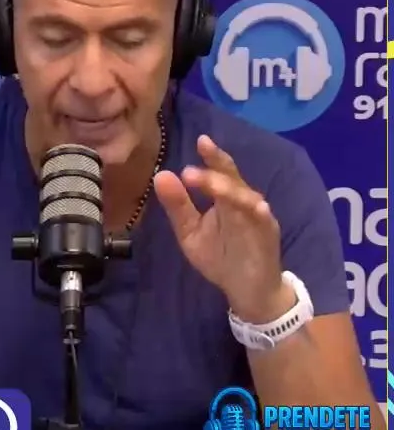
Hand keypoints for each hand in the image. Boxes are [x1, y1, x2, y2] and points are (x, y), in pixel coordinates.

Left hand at [154, 135, 289, 321]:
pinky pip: (264, 224)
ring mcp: (258, 219)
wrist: (247, 290)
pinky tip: (257, 207)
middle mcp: (243, 203)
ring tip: (213, 184)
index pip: (219, 173)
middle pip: (233, 181)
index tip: (200, 139)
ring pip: (247, 199)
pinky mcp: (268, 238)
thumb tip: (161, 175)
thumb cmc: (220, 257)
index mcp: (225, 199)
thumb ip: (178, 207)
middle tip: (195, 162)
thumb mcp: (190, 232)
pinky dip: (260, 214)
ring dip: (231, 191)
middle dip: (218, 169)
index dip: (212, 157)